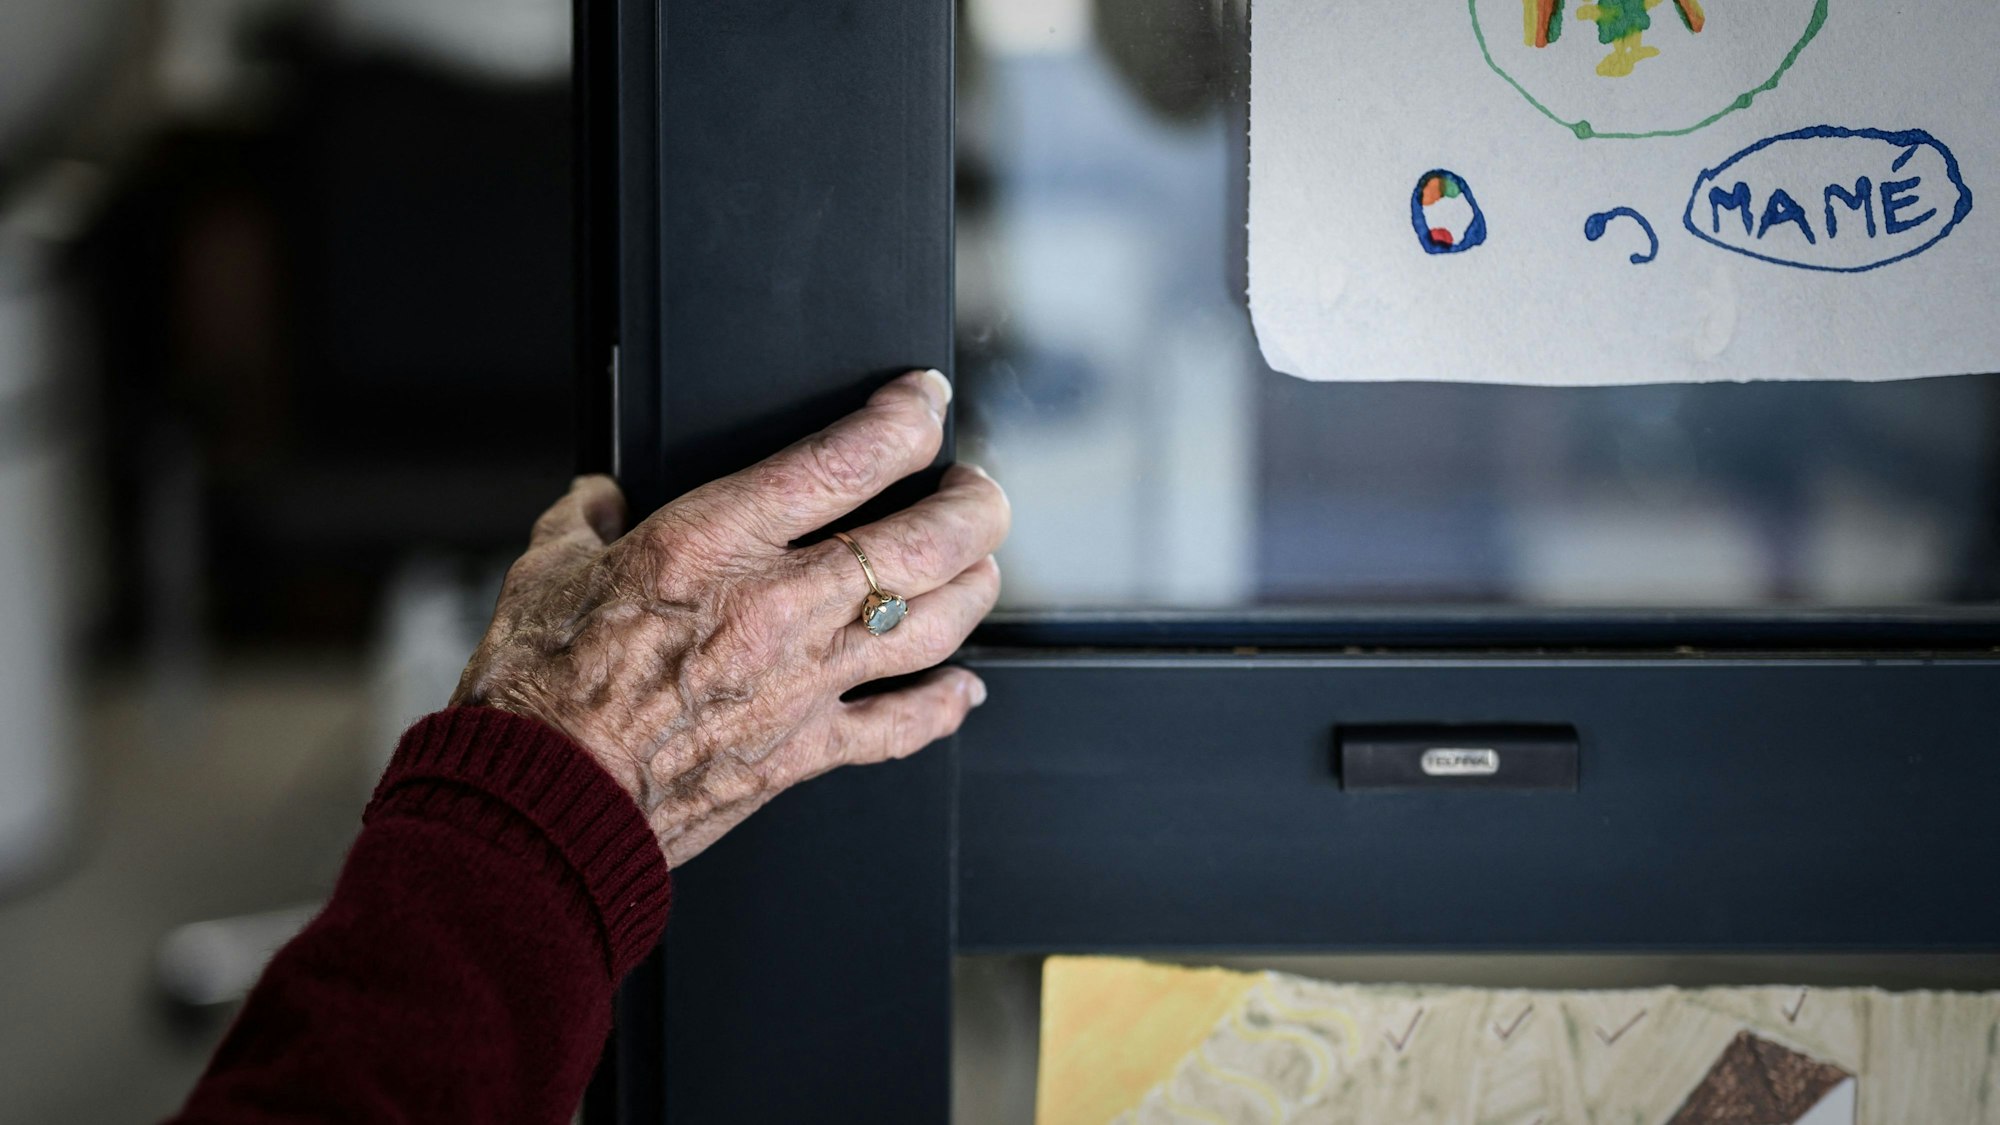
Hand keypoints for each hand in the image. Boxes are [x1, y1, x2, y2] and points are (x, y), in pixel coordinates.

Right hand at [451, 370, 1007, 865]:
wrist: (540, 804)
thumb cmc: (537, 694)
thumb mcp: (546, 571)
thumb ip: (585, 520)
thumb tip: (601, 499)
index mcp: (713, 544)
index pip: (847, 460)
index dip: (908, 419)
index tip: (925, 402)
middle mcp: (777, 608)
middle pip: (927, 542)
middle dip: (975, 506)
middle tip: (979, 490)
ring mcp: (803, 684)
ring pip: (937, 625)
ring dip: (975, 587)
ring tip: (979, 565)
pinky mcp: (804, 753)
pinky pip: (904, 727)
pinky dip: (944, 706)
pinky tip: (963, 689)